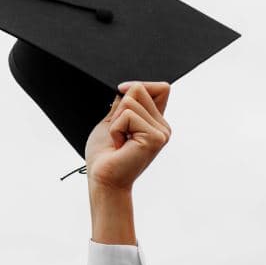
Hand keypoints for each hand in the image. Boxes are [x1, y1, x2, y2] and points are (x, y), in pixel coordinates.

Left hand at [84, 81, 171, 244]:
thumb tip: (129, 86)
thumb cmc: (105, 155)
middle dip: (119, 107)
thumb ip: (124, 104)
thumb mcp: (113, 122)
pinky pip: (127, 115)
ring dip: (116, 120)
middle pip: (140, 89)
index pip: (160, 88)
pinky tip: (120, 145)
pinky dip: (116, 128)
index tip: (121, 97)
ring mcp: (162, 132)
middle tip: (118, 133)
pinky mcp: (155, 137)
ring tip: (119, 140)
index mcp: (155, 121)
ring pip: (131, 100)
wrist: (103, 178)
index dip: (138, 86)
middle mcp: (163, 126)